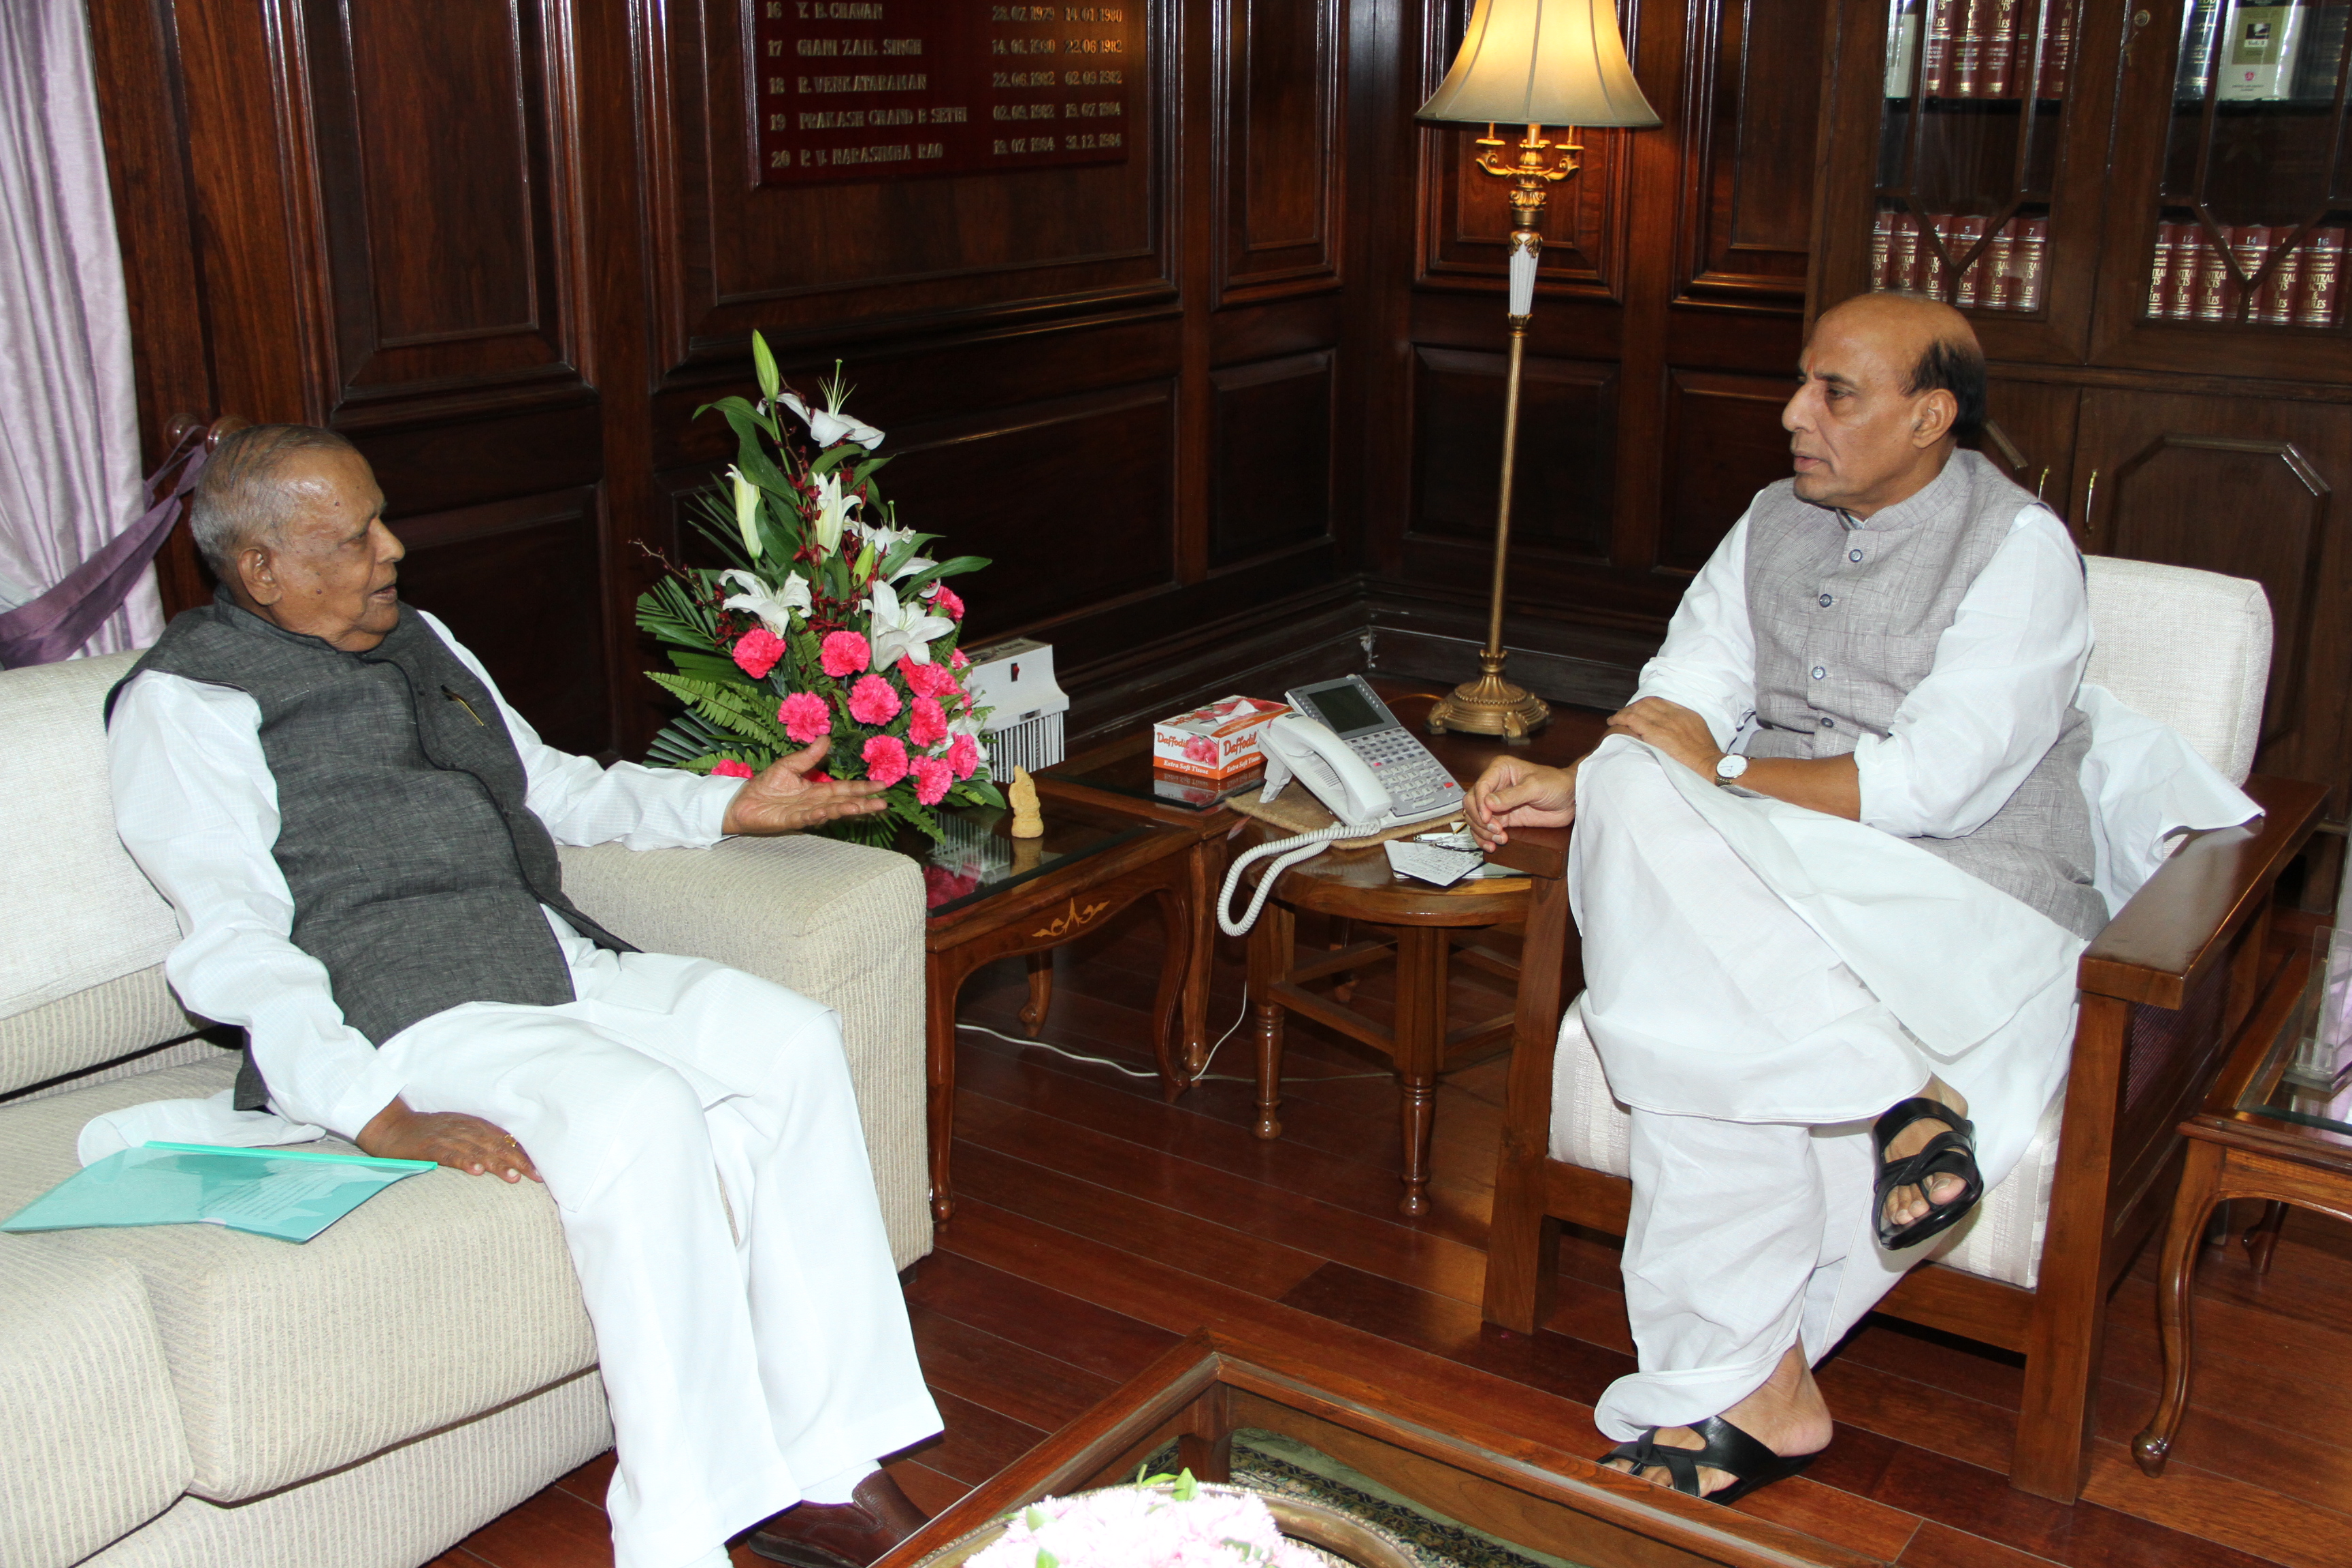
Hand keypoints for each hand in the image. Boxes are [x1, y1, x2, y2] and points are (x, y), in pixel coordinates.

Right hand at [357, 1098, 539, 1182]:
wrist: (392, 1127)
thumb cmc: (428, 1134)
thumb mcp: (457, 1134)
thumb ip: (480, 1143)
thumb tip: (507, 1159)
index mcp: (473, 1126)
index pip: (503, 1139)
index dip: (522, 1153)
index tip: (540, 1170)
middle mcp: (463, 1129)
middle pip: (495, 1145)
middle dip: (518, 1160)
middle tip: (537, 1176)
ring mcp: (446, 1137)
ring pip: (476, 1150)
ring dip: (496, 1163)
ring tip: (513, 1176)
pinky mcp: (428, 1147)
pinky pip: (448, 1154)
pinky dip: (463, 1161)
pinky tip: (475, 1171)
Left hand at [721, 736, 889, 835]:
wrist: (742, 801)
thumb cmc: (766, 785)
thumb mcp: (789, 765)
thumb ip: (809, 756)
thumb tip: (826, 738)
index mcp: (817, 790)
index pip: (844, 788)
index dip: (862, 787)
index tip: (881, 784)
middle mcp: (815, 803)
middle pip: (843, 802)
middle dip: (863, 803)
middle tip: (883, 803)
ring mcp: (804, 813)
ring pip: (829, 811)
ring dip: (846, 810)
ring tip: (863, 808)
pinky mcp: (789, 820)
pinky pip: (805, 818)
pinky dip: (817, 816)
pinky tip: (827, 812)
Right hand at [1465, 756, 1577, 849]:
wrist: (1572, 799)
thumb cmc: (1556, 784)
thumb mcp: (1535, 787)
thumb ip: (1511, 795)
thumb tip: (1487, 803)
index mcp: (1500, 769)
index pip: (1479, 787)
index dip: (1479, 805)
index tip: (1488, 818)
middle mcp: (1495, 785)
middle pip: (1472, 804)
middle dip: (1480, 820)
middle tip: (1496, 830)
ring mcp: (1498, 804)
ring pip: (1475, 818)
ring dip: (1482, 832)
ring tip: (1498, 839)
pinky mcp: (1504, 818)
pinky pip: (1486, 829)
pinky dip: (1485, 838)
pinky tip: (1493, 844)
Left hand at [1606, 697, 1722, 778]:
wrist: (1710, 763)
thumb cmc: (1705, 754)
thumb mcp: (1698, 731)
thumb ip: (1684, 725)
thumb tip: (1672, 728)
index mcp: (1685, 713)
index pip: (1659, 702)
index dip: (1644, 705)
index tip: (1637, 710)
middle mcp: (1674, 714)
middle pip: (1646, 703)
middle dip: (1632, 707)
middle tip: (1624, 715)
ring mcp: (1665, 723)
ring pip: (1637, 709)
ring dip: (1624, 712)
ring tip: (1616, 718)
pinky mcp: (1657, 733)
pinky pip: (1633, 720)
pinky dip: (1621, 718)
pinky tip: (1613, 722)